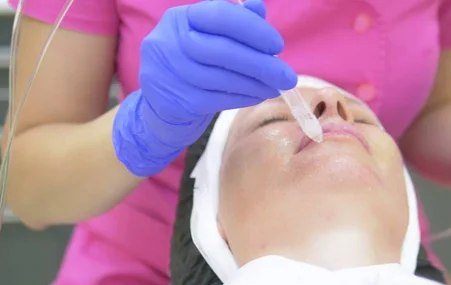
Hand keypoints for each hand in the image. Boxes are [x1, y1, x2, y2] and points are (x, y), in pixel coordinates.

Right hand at [113, 0, 296, 175]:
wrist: (162, 109)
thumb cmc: (194, 67)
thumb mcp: (209, 40)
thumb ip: (234, 23)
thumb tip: (258, 6)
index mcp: (179, 19)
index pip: (220, 16)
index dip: (252, 29)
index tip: (278, 45)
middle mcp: (167, 42)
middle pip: (221, 50)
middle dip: (260, 63)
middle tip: (288, 76)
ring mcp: (166, 73)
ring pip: (220, 77)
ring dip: (255, 83)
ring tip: (276, 87)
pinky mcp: (173, 102)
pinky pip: (216, 99)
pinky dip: (243, 97)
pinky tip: (258, 96)